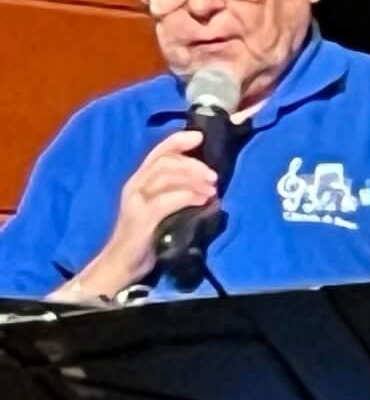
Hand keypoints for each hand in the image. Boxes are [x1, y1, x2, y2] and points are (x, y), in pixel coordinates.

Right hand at [81, 131, 217, 289]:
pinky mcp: (141, 220)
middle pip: (164, 162)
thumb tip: (210, 181)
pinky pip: (165, 201)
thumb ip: (178, 191)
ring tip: (212, 189)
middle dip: (192, 164)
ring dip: (193, 179)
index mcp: (140, 181)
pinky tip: (204, 202)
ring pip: (164, 177)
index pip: (157, 152)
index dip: (177, 141)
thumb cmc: (149, 235)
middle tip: (214, 176)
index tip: (199, 136)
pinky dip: (187, 197)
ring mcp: (135, 202)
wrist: (125, 263)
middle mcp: (135, 187)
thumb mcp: (164, 207)